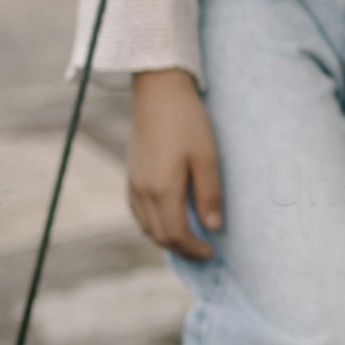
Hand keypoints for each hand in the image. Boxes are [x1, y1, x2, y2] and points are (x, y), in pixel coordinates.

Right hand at [124, 70, 225, 259]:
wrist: (159, 91)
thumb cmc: (188, 121)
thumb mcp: (207, 157)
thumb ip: (209, 194)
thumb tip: (213, 227)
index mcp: (162, 189)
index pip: (176, 234)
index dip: (194, 249)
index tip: (212, 253)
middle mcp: (142, 191)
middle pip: (158, 235)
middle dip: (181, 248)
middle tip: (203, 251)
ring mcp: (132, 182)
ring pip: (146, 225)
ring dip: (166, 238)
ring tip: (189, 239)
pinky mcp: (130, 173)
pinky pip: (138, 211)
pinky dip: (154, 223)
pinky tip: (169, 218)